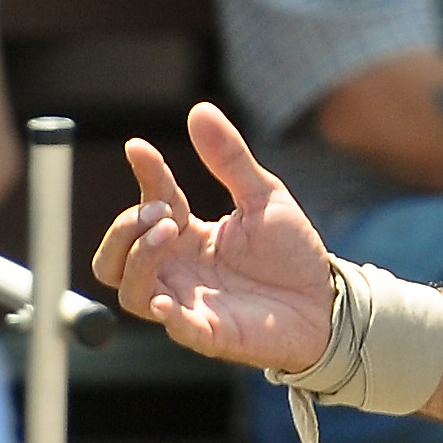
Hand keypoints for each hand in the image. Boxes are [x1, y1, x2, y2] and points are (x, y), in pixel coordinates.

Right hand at [93, 103, 336, 371]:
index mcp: (187, 236)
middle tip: (162, 209)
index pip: (148, 203)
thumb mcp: (265, 197)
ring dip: (137, 255)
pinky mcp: (206, 332)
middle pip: (113, 254)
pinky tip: (166, 296)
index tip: (140, 148)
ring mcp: (186, 301)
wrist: (329, 304)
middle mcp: (177, 269)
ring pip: (126, 286)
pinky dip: (159, 307)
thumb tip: (200, 110)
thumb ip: (230, 160)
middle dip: (124, 226)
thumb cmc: (294, 255)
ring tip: (168, 231)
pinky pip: (167, 324)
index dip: (143, 176)